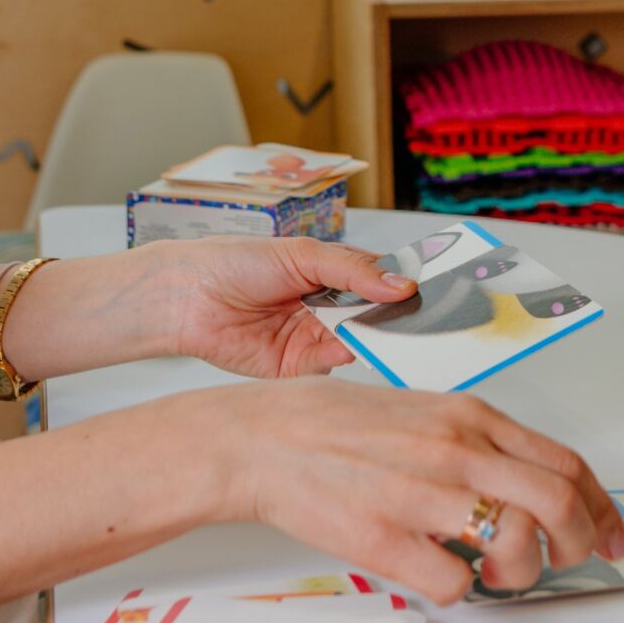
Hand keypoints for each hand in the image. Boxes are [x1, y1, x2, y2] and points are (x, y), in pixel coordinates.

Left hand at [154, 236, 419, 379]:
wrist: (187, 296)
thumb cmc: (235, 262)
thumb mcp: (303, 254)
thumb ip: (354, 270)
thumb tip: (404, 284)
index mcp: (331, 275)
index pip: (379, 282)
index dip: (404, 286)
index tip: (436, 289)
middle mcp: (327, 309)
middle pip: (375, 316)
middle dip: (397, 317)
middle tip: (428, 317)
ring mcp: (314, 339)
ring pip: (358, 342)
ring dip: (376, 338)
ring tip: (399, 331)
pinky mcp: (297, 368)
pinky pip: (331, 364)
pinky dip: (346, 356)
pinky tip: (356, 346)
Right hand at [207, 379, 623, 604]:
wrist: (262, 438)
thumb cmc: (334, 425)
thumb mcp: (422, 412)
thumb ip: (476, 441)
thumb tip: (527, 482)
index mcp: (470, 417)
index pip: (565, 463)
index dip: (602, 508)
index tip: (613, 537)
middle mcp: (456, 451)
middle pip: (559, 503)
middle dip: (581, 544)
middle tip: (571, 563)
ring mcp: (421, 495)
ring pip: (518, 544)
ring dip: (522, 572)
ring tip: (498, 571)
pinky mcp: (385, 540)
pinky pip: (455, 584)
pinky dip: (462, 591)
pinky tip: (439, 574)